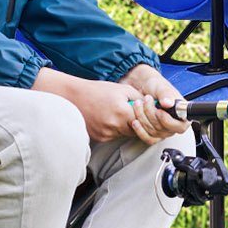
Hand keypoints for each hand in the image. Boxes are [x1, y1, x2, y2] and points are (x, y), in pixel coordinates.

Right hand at [33, 68, 148, 142]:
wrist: (75, 97)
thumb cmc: (99, 90)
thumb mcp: (122, 89)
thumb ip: (139, 97)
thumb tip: (152, 105)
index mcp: (122, 112)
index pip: (144, 122)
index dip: (147, 118)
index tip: (148, 114)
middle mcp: (114, 126)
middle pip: (135, 130)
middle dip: (137, 122)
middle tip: (133, 113)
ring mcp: (106, 133)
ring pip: (124, 134)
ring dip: (125, 126)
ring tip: (117, 112)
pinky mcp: (100, 138)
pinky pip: (114, 136)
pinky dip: (114, 129)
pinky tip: (107, 117)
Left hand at [120, 64, 186, 141]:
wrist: (143, 87)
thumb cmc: (155, 86)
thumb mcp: (162, 87)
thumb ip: (166, 94)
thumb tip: (169, 103)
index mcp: (182, 113)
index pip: (180, 126)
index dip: (168, 120)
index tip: (159, 111)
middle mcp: (174, 124)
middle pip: (164, 129)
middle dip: (151, 114)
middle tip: (147, 100)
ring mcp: (163, 131)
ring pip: (154, 133)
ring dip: (143, 118)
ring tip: (138, 104)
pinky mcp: (153, 134)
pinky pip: (147, 138)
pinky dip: (139, 130)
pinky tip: (135, 121)